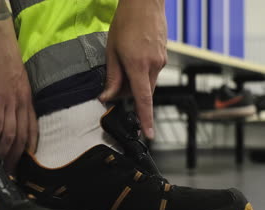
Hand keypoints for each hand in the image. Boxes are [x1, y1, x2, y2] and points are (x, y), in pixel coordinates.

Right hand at [0, 19, 37, 172]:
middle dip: (16, 158)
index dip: (27, 150)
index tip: (22, 165)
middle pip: (21, 138)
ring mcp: (9, 102)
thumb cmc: (6, 60)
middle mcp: (21, 104)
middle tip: (9, 174)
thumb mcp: (18, 82)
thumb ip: (16, 101)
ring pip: (9, 135)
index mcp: (27, 101)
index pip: (31, 131)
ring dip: (3, 153)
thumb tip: (7, 120)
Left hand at [99, 0, 166, 138]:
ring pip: (148, 83)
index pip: (143, 100)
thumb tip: (107, 97)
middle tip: (114, 87)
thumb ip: (112, 77)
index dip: (145, 119)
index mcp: (138, 66)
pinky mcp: (163, 56)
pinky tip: (132, 59)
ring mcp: (161, 60)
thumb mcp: (112, 51)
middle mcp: (154, 66)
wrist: (144, 2)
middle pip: (143, 93)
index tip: (148, 134)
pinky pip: (152, 73)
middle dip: (129, 95)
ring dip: (135, 83)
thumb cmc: (125, 23)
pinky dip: (141, 74)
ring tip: (123, 64)